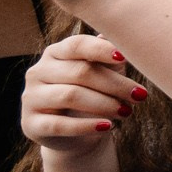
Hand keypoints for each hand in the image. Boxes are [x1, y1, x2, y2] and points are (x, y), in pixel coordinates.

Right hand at [19, 33, 144, 155]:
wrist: (78, 132)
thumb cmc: (95, 93)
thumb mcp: (104, 73)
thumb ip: (110, 56)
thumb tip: (125, 39)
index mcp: (56, 53)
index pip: (77, 45)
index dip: (101, 50)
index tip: (125, 58)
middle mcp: (38, 72)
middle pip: (79, 72)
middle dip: (114, 84)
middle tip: (141, 96)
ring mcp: (31, 97)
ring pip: (70, 96)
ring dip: (104, 104)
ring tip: (127, 112)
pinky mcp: (30, 124)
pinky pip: (59, 125)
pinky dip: (86, 125)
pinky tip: (107, 127)